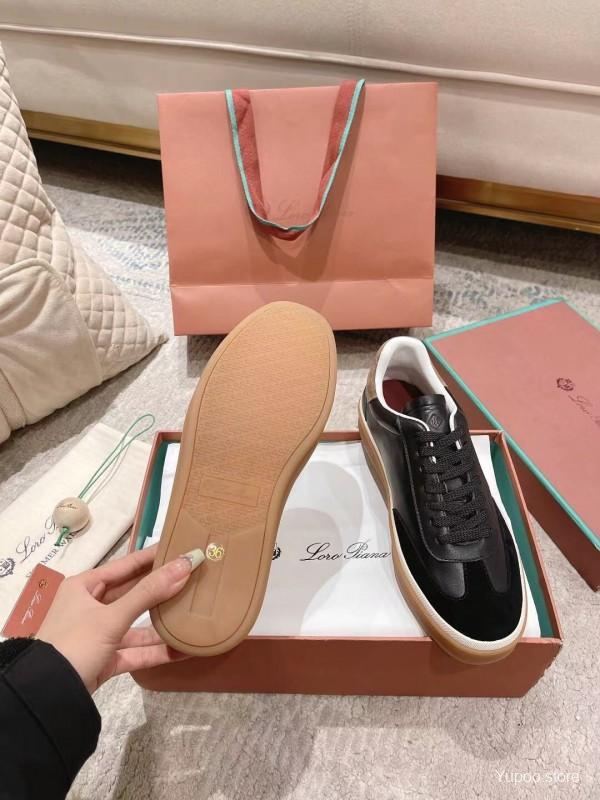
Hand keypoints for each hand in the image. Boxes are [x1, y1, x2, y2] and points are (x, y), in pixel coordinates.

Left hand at [36, 545, 203, 692]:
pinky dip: (156, 651)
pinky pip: (135, 651)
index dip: (153, 557)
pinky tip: (182, 651)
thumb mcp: (111, 617)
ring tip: (193, 614)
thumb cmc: (75, 643)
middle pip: (133, 593)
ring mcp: (98, 634)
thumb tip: (185, 564)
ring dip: (161, 624)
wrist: (47, 696)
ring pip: (136, 624)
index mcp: (84, 586)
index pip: (126, 565)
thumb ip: (149, 592)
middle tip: (194, 577)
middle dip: (162, 589)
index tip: (180, 547)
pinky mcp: (105, 659)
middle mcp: (90, 606)